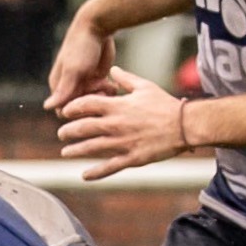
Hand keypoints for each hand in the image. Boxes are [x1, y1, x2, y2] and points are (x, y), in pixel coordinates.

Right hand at [44, 7, 117, 112]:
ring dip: (101, 98)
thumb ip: (63, 90)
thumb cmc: (81, 47)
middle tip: (101, 92)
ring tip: (108, 86)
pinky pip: (103, 93)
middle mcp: (70, 86)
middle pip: (80, 108)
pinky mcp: (97, 78)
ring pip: (93, 102)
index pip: (64, 110)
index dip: (76, 110)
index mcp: (58, 85)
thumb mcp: (73, 70)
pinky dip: (109, 91)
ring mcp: (84, 83)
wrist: (98, 26)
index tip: (88, 101)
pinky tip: (112, 83)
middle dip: (91, 104)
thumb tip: (46, 107)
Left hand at [57, 69, 190, 178]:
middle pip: (83, 127)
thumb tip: (113, 70)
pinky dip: (95, 173)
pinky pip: (109, 167)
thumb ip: (125, 79)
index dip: (72, 108)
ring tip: (65, 152)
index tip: (65, 112)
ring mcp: (122, 143)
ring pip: (91, 148)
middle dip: (68, 131)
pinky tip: (84, 175)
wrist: (184, 125)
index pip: (86, 105)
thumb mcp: (144, 86)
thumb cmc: (165, 104)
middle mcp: (116, 125)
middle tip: (61, 134)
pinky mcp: (131, 158)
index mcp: (117, 106)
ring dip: (75, 150)